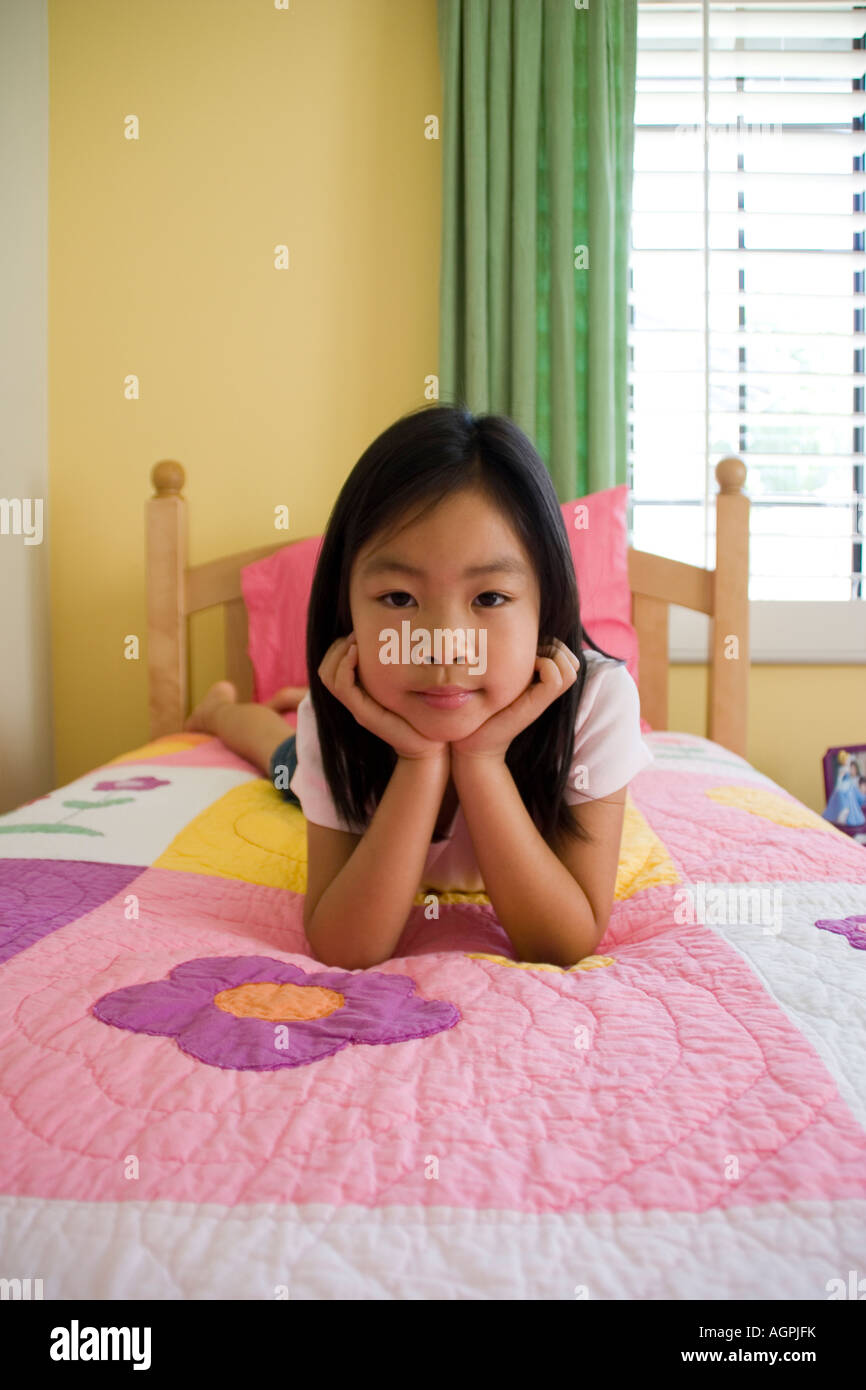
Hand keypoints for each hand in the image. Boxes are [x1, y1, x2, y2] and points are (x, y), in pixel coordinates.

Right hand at [318, 633, 448, 761]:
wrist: (429, 746)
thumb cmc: (422, 713)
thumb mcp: (406, 685)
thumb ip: (395, 668)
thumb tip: (396, 640)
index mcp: (359, 693)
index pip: (330, 666)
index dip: (338, 646)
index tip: (358, 633)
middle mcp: (353, 700)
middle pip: (325, 669)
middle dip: (336, 647)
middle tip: (356, 635)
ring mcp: (356, 708)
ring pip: (329, 676)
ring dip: (339, 653)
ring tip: (356, 643)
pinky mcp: (364, 714)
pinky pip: (343, 686)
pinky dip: (345, 666)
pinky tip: (357, 653)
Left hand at [449, 638, 579, 761]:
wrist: (470, 743)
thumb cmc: (479, 709)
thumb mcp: (496, 678)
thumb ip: (508, 661)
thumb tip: (508, 633)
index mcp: (540, 682)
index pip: (566, 653)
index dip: (552, 643)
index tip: (526, 648)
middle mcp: (547, 690)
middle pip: (573, 659)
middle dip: (554, 647)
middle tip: (528, 654)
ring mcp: (544, 698)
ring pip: (570, 666)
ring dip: (550, 655)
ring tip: (527, 662)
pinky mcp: (536, 705)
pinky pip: (555, 676)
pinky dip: (543, 665)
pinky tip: (522, 672)